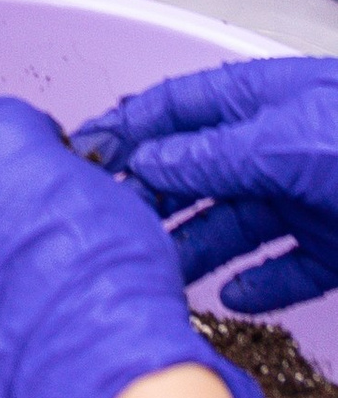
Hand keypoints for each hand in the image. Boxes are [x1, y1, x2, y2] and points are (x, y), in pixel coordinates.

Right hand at [79, 58, 337, 315]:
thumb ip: (219, 153)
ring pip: (234, 226)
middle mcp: (276, 147)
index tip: (84, 153)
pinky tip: (236, 297)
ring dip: (196, 248)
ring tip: (163, 271)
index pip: (177, 107)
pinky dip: (260, 286)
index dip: (128, 127)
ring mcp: (305, 196)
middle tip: (116, 227)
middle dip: (153, 197)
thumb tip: (151, 160)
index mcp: (261, 101)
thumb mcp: (289, 142)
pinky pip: (285, 269)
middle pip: (196, 172)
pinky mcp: (334, 246)